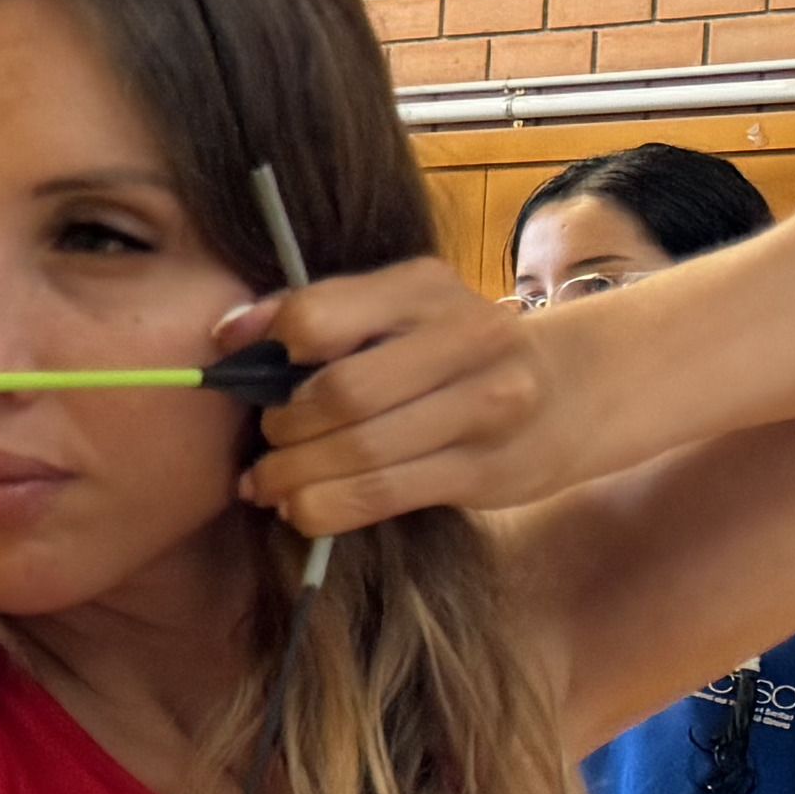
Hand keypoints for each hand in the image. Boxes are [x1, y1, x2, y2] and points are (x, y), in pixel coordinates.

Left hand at [233, 258, 560, 533]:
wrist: (566, 392)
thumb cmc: (450, 351)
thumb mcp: (395, 311)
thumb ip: (315, 313)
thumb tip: (228, 333)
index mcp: (425, 287)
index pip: (319, 317)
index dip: (269, 349)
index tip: (244, 373)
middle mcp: (468, 336)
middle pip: (341, 394)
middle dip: (284, 428)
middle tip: (266, 442)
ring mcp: (487, 405)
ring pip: (360, 452)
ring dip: (293, 477)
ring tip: (266, 484)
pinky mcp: (486, 469)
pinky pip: (382, 495)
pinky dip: (324, 507)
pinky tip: (300, 506)